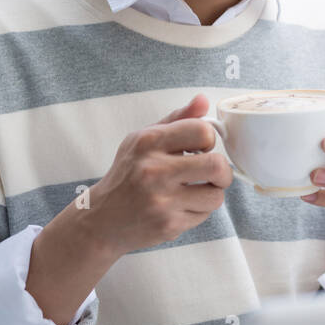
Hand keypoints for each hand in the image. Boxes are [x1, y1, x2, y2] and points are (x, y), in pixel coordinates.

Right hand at [85, 93, 232, 256]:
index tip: (203, 148)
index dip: (209, 140)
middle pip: (217, 165)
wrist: (100, 219)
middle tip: (215, 174)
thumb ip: (177, 119)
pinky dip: (198, 211)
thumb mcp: (143, 140)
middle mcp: (154, 170)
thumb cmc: (127, 175)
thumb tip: (203, 100)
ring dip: (212, 193)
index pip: (202, 131)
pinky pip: (204, 215)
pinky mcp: (168, 225)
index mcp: (149, 142)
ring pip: (216, 195)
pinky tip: (181, 206)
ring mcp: (161, 200)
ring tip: (196, 191)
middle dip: (223, 171)